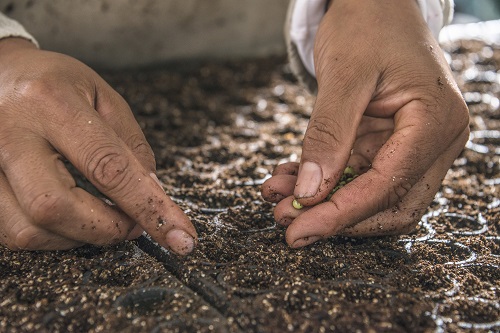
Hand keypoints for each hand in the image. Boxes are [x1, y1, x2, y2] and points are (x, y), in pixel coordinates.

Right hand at [0, 38, 196, 253]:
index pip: (107, 166)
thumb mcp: (103, 96)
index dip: (149, 207)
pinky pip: (12, 233)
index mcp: (50, 102)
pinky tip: (73, 217)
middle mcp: (9, 133)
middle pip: (56, 206)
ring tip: (103, 216)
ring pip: (29, 229)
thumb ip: (131, 145)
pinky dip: (53, 236)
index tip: (180, 236)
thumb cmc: (55, 83)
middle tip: (134, 224)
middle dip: (107, 228)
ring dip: (80, 237)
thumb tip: (153, 194)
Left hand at [262, 0, 468, 246]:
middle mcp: (434, 140)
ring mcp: (414, 145)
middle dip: (336, 219)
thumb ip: (328, 135)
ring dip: (325, 203)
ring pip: (371, 196)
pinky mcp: (390, 144)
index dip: (341, 215)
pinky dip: (325, 183)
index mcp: (435, 121)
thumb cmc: (369, 25)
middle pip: (390, 204)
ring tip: (277, 197)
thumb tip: (309, 193)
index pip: (388, 185)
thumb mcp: (344, 74)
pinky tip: (288, 179)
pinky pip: (359, 176)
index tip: (298, 231)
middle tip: (286, 222)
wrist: (376, 4)